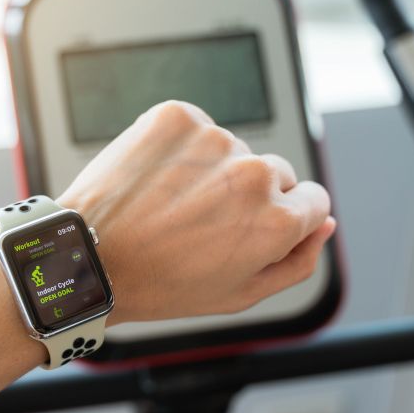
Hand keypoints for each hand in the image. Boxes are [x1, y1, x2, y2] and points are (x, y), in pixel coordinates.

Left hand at [58, 101, 335, 323]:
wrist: (88, 258)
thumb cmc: (160, 284)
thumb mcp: (240, 295)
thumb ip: (297, 261)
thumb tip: (324, 225)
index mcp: (278, 219)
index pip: (314, 200)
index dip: (285, 219)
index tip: (251, 228)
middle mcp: (254, 173)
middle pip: (275, 173)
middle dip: (248, 196)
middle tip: (201, 225)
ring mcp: (214, 140)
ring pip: (232, 151)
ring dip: (211, 171)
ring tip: (170, 206)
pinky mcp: (177, 117)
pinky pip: (196, 129)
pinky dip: (181, 149)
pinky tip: (156, 182)